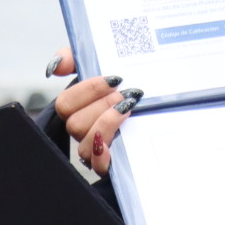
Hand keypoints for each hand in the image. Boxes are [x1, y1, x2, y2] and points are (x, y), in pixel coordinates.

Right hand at [46, 47, 141, 175]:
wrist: (168, 103)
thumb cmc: (130, 85)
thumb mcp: (106, 64)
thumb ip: (76, 57)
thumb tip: (56, 64)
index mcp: (79, 106)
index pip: (65, 103)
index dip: (88, 90)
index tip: (115, 79)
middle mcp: (83, 129)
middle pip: (74, 124)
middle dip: (102, 106)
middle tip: (125, 95)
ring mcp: (96, 148)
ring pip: (84, 145)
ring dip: (106, 124)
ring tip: (129, 109)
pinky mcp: (111, 164)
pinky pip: (98, 166)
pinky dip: (102, 156)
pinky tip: (113, 143)